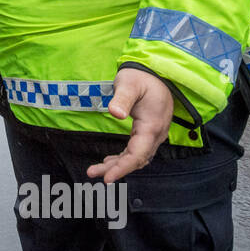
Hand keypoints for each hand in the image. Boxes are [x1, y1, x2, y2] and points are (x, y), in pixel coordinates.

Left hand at [86, 67, 174, 183]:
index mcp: (152, 125)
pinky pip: (137, 151)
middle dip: (115, 169)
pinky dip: (124, 158)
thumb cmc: (141, 77)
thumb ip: (122, 99)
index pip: (138, 154)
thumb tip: (115, 114)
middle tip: (92, 173)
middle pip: (136, 159)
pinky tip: (110, 162)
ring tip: (96, 170)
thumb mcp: (128, 84)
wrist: (156, 72)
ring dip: (118, 165)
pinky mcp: (149, 132)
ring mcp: (154, 134)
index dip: (123, 168)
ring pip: (137, 157)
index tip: (107, 178)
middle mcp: (156, 134)